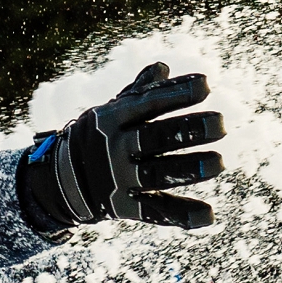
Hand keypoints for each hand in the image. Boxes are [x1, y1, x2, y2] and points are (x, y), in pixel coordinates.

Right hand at [18, 63, 225, 233]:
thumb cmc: (98, 136)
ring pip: (157, 174)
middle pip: (155, 138)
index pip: (147, 103)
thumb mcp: (112, 110)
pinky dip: (182, 215)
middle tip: (221, 124)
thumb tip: (163, 67)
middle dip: (187, 131)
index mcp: (112, 118)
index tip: (207, 85)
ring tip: (219, 163)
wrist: (60, 179)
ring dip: (188, 169)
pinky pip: (155, 211)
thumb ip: (140, 92)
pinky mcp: (124, 207)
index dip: (175, 94)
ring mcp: (118, 179)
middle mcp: (114, 148)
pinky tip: (209, 215)